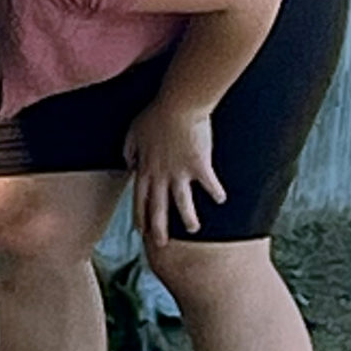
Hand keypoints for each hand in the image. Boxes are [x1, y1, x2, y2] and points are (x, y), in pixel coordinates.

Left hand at [122, 101, 223, 246]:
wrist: (177, 105)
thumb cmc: (155, 115)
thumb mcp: (133, 132)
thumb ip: (130, 150)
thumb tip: (129, 164)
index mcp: (145, 168)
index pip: (139, 198)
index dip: (140, 216)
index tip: (141, 231)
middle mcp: (161, 175)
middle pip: (158, 207)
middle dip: (159, 228)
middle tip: (161, 245)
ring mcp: (180, 172)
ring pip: (182, 202)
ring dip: (188, 218)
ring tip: (193, 230)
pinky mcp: (199, 166)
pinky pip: (208, 184)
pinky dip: (215, 192)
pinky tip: (221, 200)